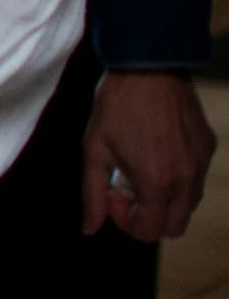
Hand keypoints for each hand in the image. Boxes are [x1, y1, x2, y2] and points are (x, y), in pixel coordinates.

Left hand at [83, 69, 214, 239]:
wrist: (148, 66)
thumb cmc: (117, 105)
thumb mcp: (94, 149)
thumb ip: (92, 194)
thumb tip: (90, 228)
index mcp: (157, 182)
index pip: (151, 231)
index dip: (126, 222)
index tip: (112, 196)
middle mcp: (186, 178)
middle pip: (173, 227)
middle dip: (147, 218)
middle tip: (125, 190)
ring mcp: (201, 163)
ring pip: (188, 205)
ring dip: (164, 200)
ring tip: (139, 170)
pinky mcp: (208, 148)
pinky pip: (197, 179)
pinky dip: (178, 180)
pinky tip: (156, 153)